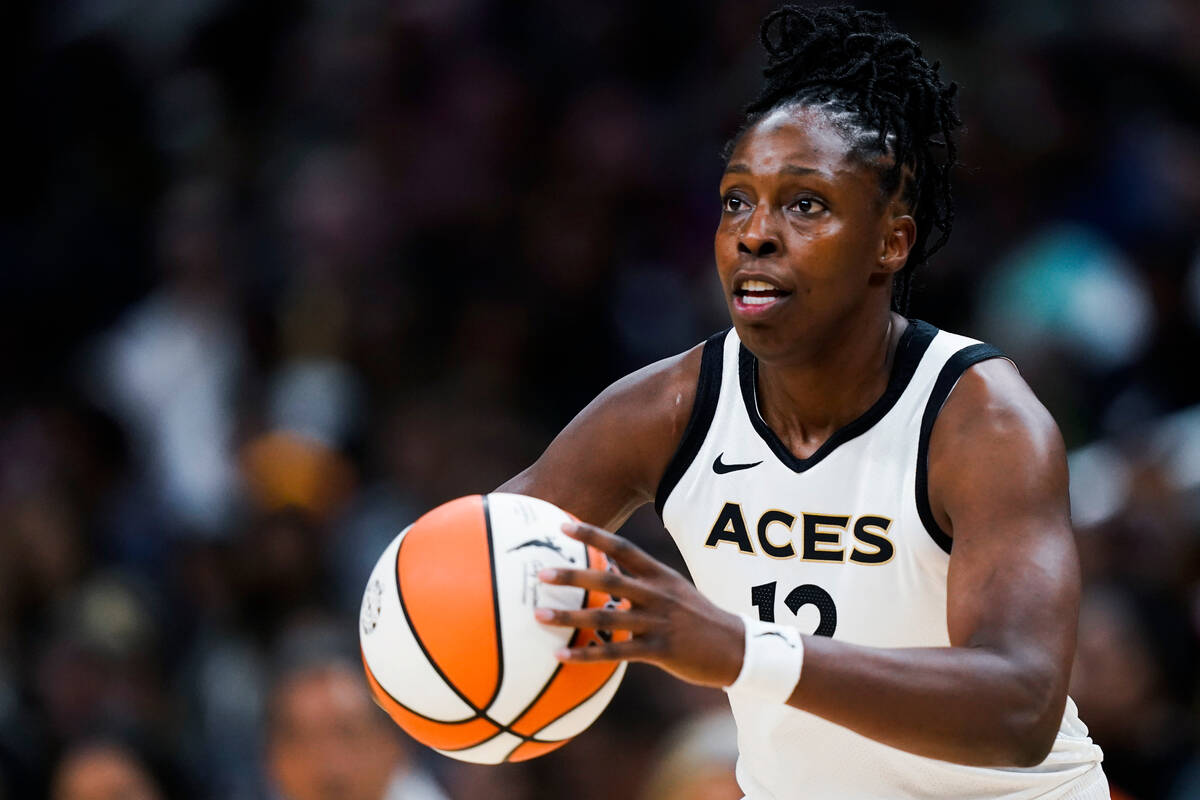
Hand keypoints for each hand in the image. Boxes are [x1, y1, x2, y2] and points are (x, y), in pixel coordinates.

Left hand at [534, 520, 745, 687]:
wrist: (737, 649)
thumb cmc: (698, 620)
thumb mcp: (674, 592)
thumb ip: (642, 582)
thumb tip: (605, 572)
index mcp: (660, 576)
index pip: (622, 548)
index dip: (593, 536)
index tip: (563, 525)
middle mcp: (657, 594)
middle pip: (609, 579)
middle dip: (573, 575)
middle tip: (541, 571)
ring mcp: (658, 622)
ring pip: (606, 617)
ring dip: (569, 617)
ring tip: (538, 615)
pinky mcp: (660, 650)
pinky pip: (616, 652)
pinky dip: (586, 654)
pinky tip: (561, 657)